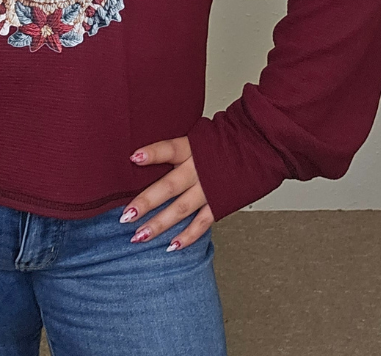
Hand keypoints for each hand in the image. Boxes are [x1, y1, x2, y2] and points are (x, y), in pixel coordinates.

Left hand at [120, 135, 213, 249]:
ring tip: (139, 236)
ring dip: (159, 225)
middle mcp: (199, 169)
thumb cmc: (221, 141)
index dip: (152, 153)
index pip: (169, 149)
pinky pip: (202, 223)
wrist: (254, 147)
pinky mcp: (220, 203)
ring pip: (181, 210)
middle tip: (126, 216)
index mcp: (192, 148)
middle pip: (169, 187)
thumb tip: (146, 151)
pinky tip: (171, 246)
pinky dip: (187, 236)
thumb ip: (176, 145)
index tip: (133, 158)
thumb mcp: (198, 135)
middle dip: (147, 202)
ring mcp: (210, 189)